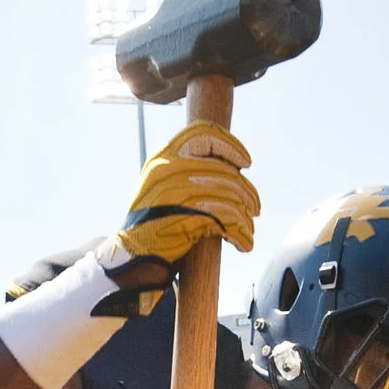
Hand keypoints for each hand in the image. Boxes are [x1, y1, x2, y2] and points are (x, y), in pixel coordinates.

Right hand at [103, 124, 258, 271]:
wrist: (133, 255)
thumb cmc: (154, 221)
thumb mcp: (163, 184)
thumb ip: (189, 169)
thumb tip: (233, 167)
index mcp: (163, 156)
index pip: (204, 132)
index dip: (230, 145)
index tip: (246, 162)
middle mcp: (168, 168)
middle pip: (224, 170)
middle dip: (246, 191)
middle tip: (254, 207)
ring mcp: (176, 191)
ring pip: (229, 194)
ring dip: (245, 215)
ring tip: (248, 227)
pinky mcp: (185, 215)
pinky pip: (226, 218)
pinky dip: (240, 231)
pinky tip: (243, 242)